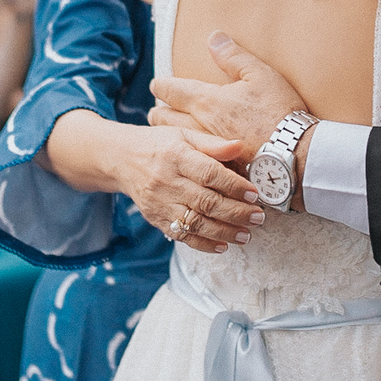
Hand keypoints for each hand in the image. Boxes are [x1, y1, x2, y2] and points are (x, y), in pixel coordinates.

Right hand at [122, 123, 264, 253]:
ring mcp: (160, 203)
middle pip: (206, 202)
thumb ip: (213, 143)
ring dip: (224, 232)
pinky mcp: (156, 219)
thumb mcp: (184, 134)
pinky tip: (223, 246)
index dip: (234, 185)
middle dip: (236, 212)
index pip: (210, 174)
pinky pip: (181, 235)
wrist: (122, 160)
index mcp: (177, 156)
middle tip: (258, 217)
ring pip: (196, 223)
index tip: (254, 194)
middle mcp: (168, 182)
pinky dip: (203, 244)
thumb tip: (240, 146)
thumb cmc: (160, 144)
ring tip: (246, 235)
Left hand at [150, 31, 306, 167]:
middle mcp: (200, 126)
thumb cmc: (278, 110)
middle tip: (155, 111)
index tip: (156, 84)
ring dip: (168, 134)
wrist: (292, 153)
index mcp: (208, 101)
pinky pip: (192, 159)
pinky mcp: (216, 168)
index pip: (174, 91)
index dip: (162, 86)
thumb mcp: (260, 75)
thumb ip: (234, 57)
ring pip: (176, 141)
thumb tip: (214, 37)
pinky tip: (189, 155)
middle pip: (166, 119)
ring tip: (166, 132)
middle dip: (159, 114)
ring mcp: (206, 150)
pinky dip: (186, 154)